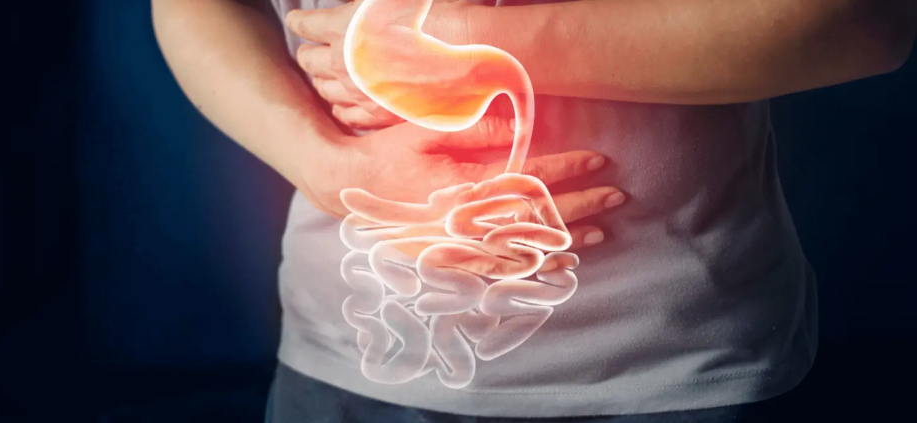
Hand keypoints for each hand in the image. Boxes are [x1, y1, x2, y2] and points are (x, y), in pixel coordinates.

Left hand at [287, 1, 473, 129]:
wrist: (471, 53)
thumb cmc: (438, 14)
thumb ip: (364, 3)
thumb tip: (354, 4)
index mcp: (342, 27)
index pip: (306, 24)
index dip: (301, 22)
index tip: (298, 21)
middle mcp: (343, 63)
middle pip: (310, 61)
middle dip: (307, 54)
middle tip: (307, 51)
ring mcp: (360, 93)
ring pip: (325, 91)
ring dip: (320, 81)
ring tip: (322, 77)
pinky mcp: (379, 115)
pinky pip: (348, 116)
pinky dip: (341, 108)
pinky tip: (341, 104)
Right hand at [301, 116, 622, 249]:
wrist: (344, 186)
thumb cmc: (388, 153)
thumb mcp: (426, 131)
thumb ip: (475, 132)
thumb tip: (523, 128)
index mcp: (461, 184)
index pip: (527, 176)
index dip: (566, 167)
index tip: (599, 159)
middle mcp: (462, 220)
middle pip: (533, 216)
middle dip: (580, 205)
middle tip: (616, 197)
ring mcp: (456, 244)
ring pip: (522, 248)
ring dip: (564, 242)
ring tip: (602, 234)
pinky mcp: (447, 259)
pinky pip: (499, 270)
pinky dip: (533, 269)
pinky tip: (559, 267)